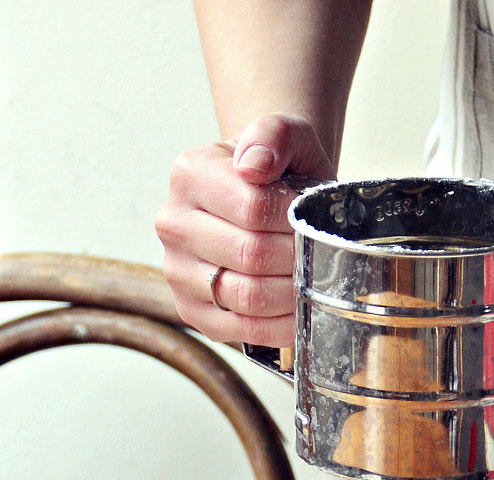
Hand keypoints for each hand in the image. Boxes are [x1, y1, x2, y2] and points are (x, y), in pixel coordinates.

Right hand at [155, 113, 334, 346]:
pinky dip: (280, 327)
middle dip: (297, 259)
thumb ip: (275, 135)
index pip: (254, 208)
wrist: (264, 196)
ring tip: (313, 280)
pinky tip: (300, 312)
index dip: (295, 221)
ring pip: (247, 296)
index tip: (313, 221)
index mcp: (190, 174)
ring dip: (292, 294)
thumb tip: (255, 164)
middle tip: (321, 254)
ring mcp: (176, 270)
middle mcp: (173, 223)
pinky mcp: (190, 310)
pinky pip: (241, 330)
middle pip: (250, 255)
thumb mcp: (286, 136)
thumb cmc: (278, 170)